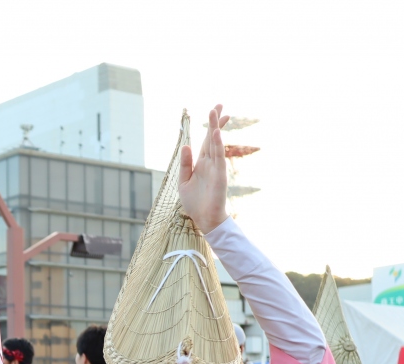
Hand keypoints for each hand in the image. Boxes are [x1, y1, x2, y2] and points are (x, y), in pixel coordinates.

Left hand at [178, 105, 229, 234]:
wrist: (204, 219)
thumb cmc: (194, 202)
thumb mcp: (183, 181)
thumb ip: (185, 163)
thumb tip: (185, 145)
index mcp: (201, 163)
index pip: (206, 141)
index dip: (210, 127)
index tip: (214, 112)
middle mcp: (210, 162)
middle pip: (213, 137)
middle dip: (215, 121)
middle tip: (219, 104)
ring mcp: (216, 167)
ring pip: (216, 143)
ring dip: (216, 127)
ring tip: (216, 112)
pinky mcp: (220, 175)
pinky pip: (218, 156)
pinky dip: (218, 144)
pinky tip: (217, 132)